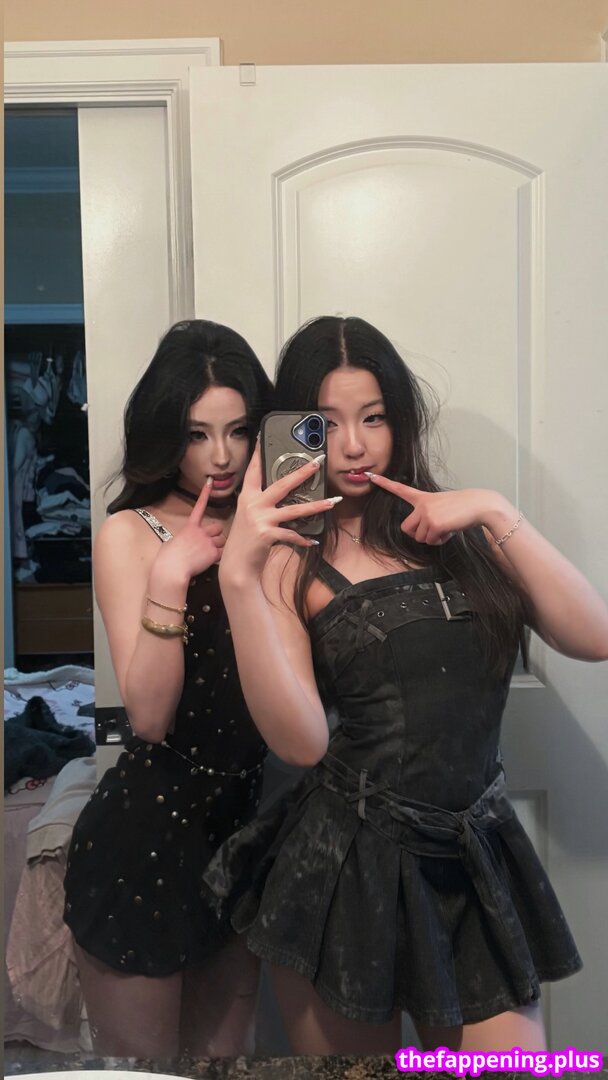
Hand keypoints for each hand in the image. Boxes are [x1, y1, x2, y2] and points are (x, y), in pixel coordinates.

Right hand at [153, 478, 225, 581]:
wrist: (172, 569)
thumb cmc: (167, 558)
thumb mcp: (173, 542)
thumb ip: (184, 538)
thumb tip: (186, 542)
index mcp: (189, 527)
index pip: (199, 506)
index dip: (205, 494)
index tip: (210, 482)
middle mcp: (201, 531)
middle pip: (218, 528)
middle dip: (216, 535)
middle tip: (209, 545)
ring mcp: (208, 541)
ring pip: (222, 541)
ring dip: (219, 547)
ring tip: (207, 556)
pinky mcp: (213, 553)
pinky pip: (223, 553)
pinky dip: (219, 557)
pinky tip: (210, 562)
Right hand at [220, 446, 337, 582]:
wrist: (237, 565)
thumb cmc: (246, 540)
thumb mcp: (249, 517)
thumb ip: (262, 504)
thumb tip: (283, 492)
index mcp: (247, 497)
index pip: (253, 470)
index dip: (258, 452)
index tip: (263, 435)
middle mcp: (253, 505)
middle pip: (282, 484)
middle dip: (302, 473)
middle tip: (317, 463)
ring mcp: (260, 519)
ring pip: (294, 509)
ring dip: (316, 506)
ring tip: (332, 502)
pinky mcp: (267, 534)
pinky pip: (292, 534)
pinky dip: (303, 538)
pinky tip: (313, 540)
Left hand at [366, 474, 509, 545]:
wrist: (479, 505)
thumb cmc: (462, 508)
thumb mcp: (441, 506)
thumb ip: (428, 515)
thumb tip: (423, 534)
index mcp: (423, 498)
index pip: (400, 490)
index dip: (384, 484)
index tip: (370, 476)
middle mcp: (422, 505)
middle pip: (406, 529)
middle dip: (418, 534)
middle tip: (434, 530)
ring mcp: (427, 514)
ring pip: (419, 538)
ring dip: (432, 538)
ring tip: (446, 527)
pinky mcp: (434, 524)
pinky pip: (431, 541)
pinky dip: (440, 540)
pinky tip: (450, 530)